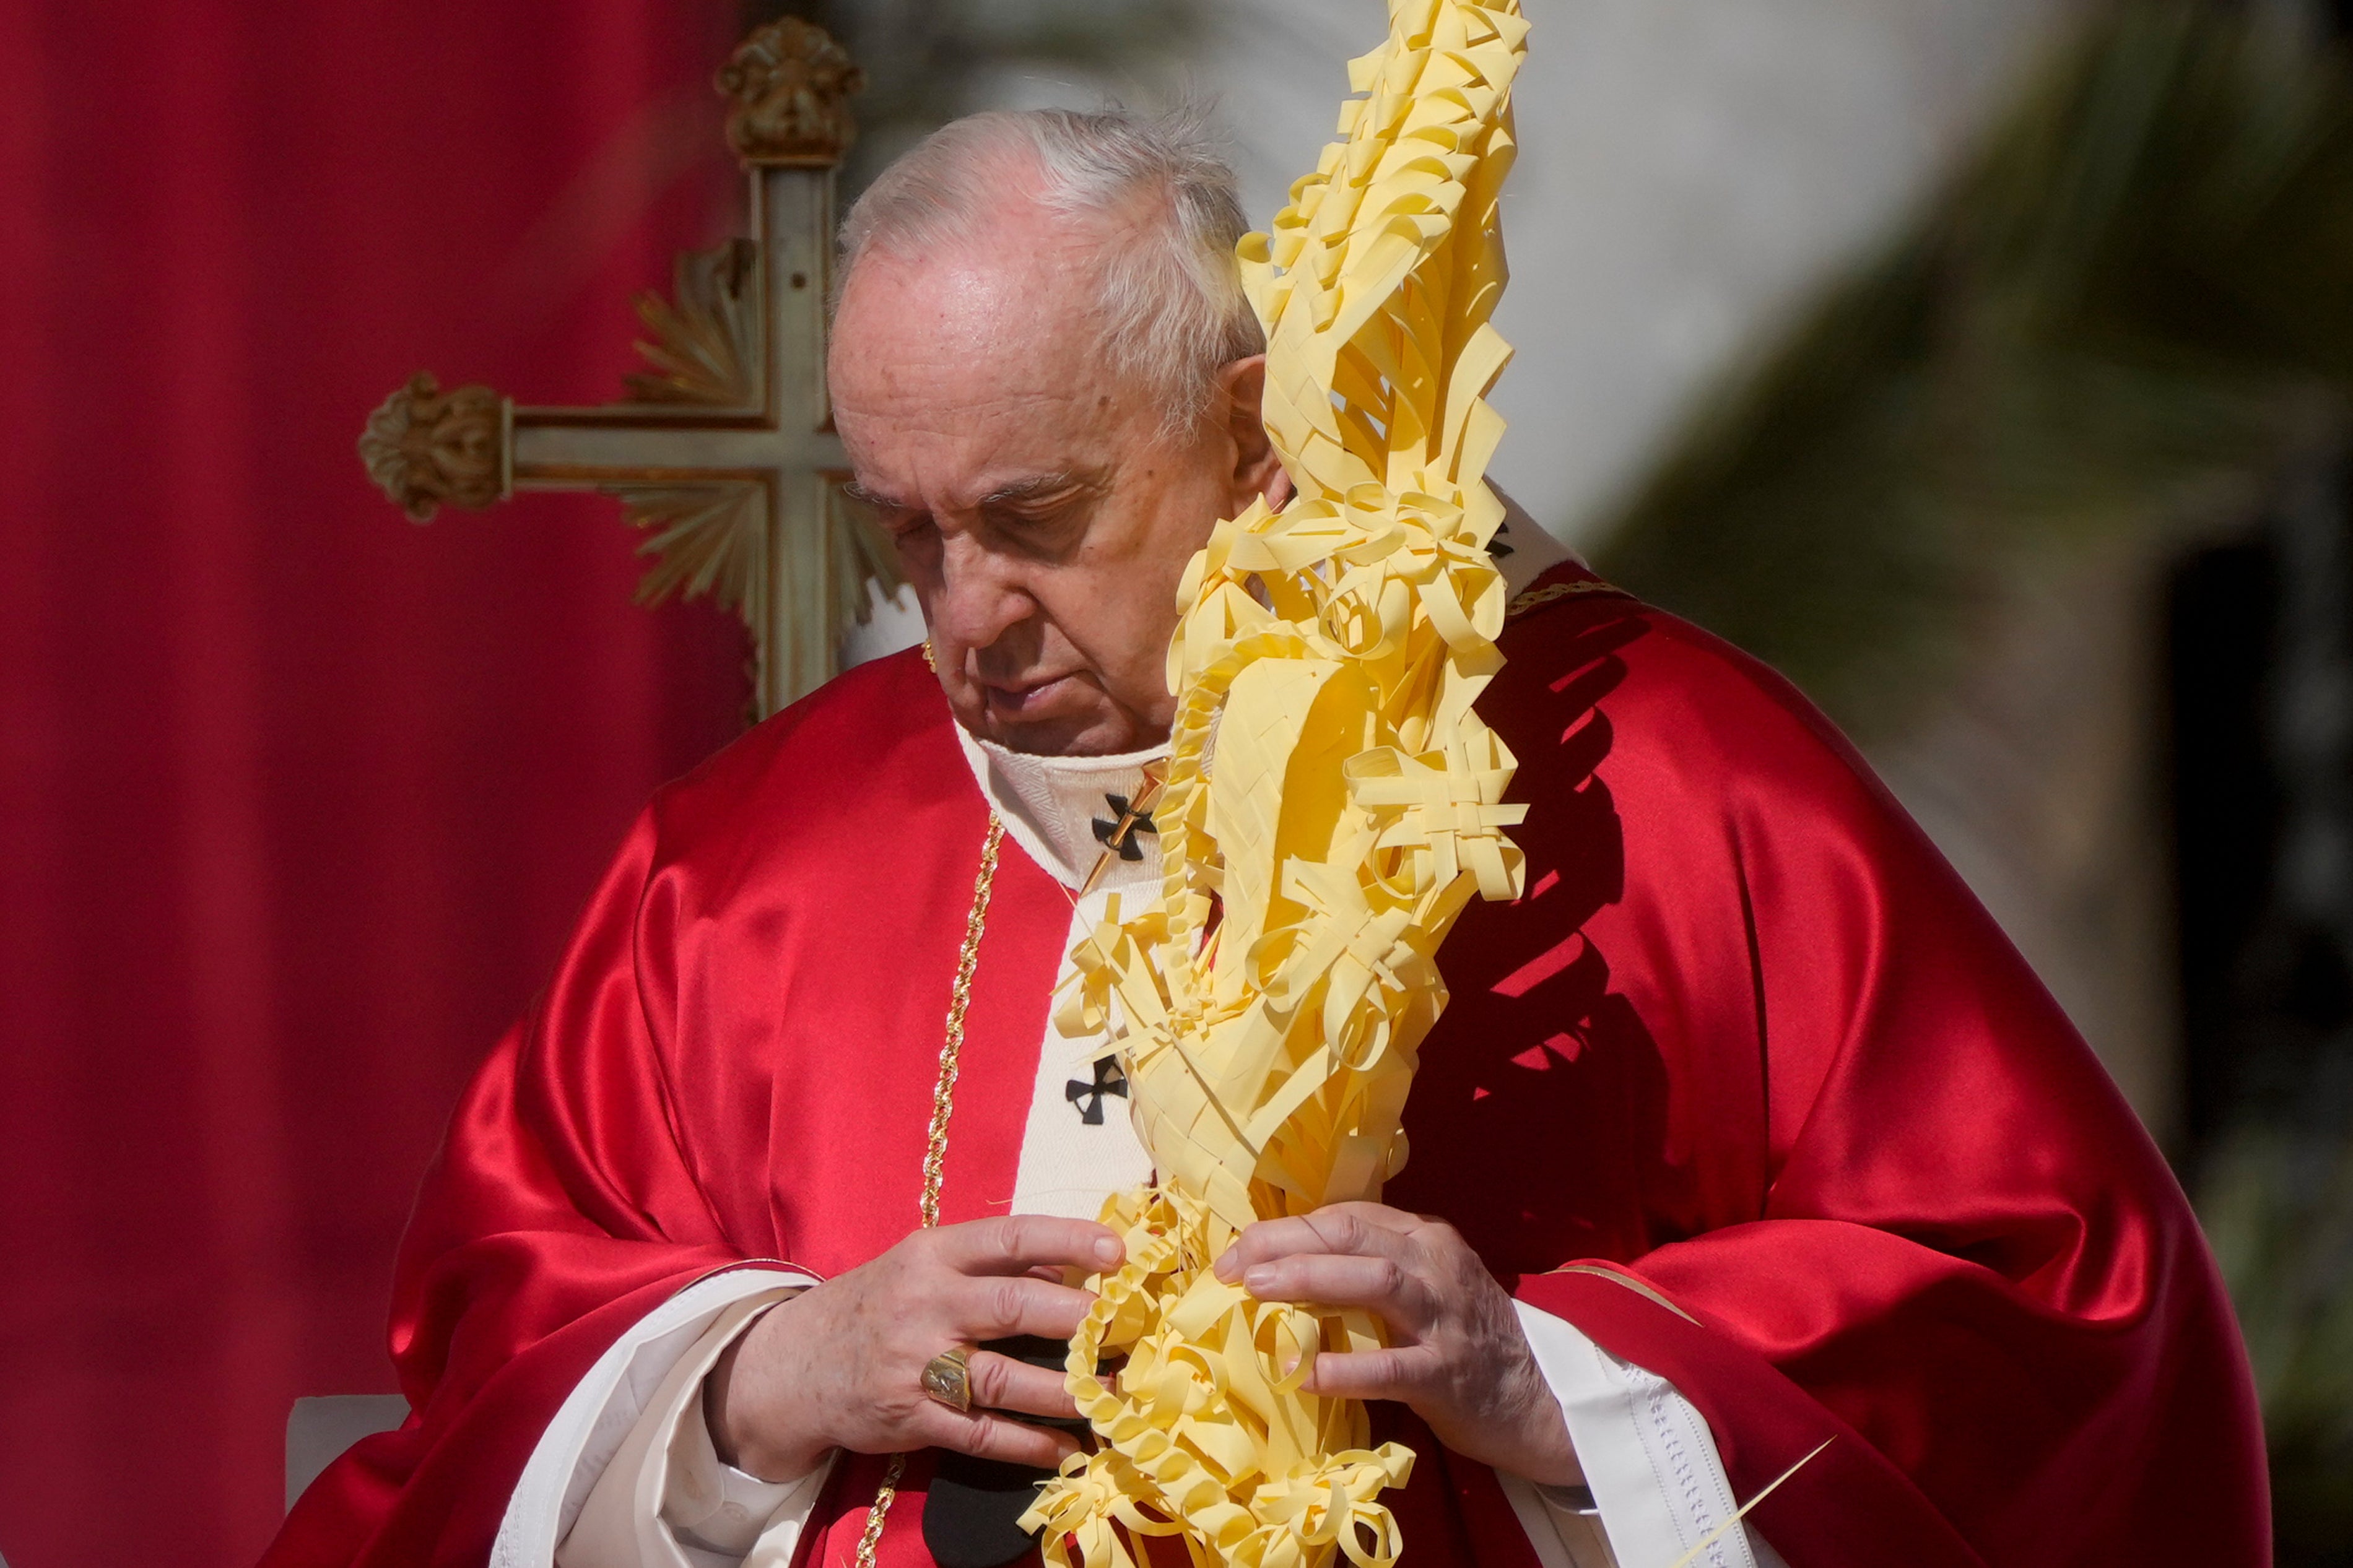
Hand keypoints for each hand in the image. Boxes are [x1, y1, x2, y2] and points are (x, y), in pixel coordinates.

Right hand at [707, 1215, 1122, 1480]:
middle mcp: (926, 1304)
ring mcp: (917, 1365)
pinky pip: (981, 1434)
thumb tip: (1073, 1265)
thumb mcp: (924, 1265)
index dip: (1067, 1240)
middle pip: (1013, 1306)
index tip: (1118, 1250)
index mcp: (934, 1255)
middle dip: (1076, 1317)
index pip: (1009, 1238)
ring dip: (1064, 1390)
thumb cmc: (881, 1303)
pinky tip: (1066, 1447)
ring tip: (1110, 1394)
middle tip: (1126, 1327)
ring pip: (1003, 1378)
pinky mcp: (912, 1419)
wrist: (797, 1363)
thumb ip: (991, 1265)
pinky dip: (1028, 1443)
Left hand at [1214, 1203, 1579, 1485]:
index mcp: (1423, 1237)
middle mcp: (1435, 1264)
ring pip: (1375, 1280)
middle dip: (1284, 1244)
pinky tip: (1304, 1374)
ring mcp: (1445, 1316)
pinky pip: (1392, 1366)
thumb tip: (1281, 1268)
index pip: (1345, 1216)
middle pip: (1351, 1235)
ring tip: (1256, 1292)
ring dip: (1309, 1280)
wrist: (1536, 1396)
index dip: (1286, 1229)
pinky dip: (1344, 1368)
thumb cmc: (1463, 1339)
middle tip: (1233, 1267)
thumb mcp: (1424, 1284)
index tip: (1238, 1250)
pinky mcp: (1448, 1372)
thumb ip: (1368, 1268)